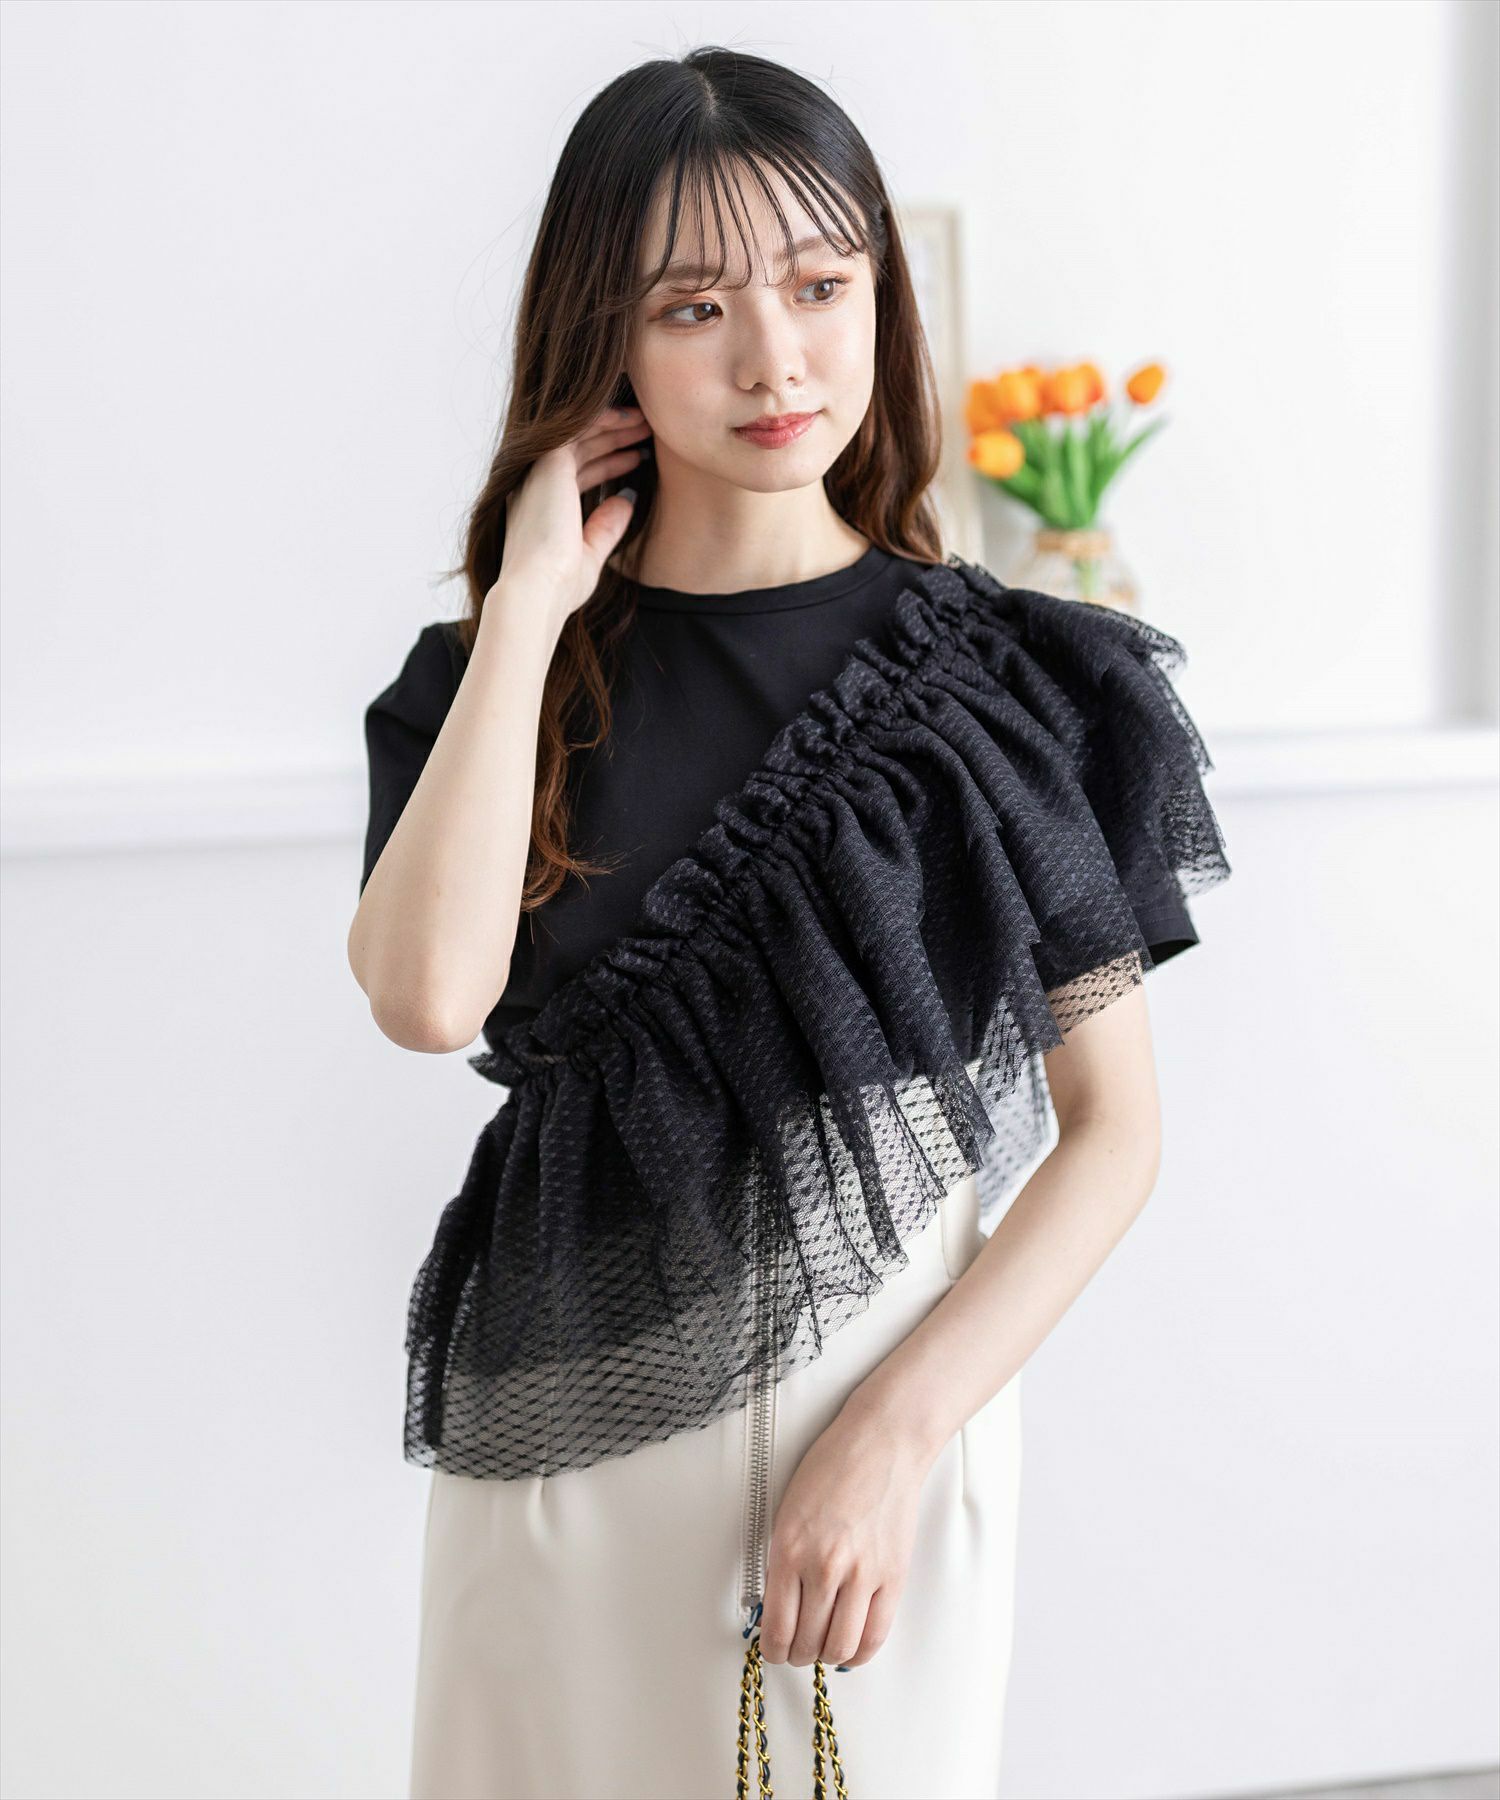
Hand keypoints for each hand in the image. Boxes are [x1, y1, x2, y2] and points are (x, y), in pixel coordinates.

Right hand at [494, 403, 652, 622]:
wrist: (538, 589)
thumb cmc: (560, 585)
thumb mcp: (590, 553)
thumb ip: (606, 526)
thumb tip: (626, 500)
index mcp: (540, 507)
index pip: (577, 474)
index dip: (609, 463)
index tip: (637, 458)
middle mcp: (535, 484)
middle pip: (580, 450)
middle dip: (615, 439)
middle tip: (646, 432)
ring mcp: (538, 471)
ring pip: (580, 435)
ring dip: (614, 427)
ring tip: (646, 423)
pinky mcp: (547, 461)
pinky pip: (577, 427)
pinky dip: (603, 419)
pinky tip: (630, 419)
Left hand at [755, 1400, 932, 1671]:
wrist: (882, 1443)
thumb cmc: (833, 1467)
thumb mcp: (788, 1511)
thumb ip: (781, 1560)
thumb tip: (778, 1609)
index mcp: (789, 1549)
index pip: (776, 1628)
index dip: (772, 1650)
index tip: (773, 1649)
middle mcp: (824, 1567)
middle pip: (806, 1643)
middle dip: (797, 1654)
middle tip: (796, 1648)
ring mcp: (861, 1575)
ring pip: (839, 1648)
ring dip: (826, 1656)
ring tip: (822, 1646)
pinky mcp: (892, 1577)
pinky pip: (875, 1636)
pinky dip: (859, 1653)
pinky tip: (850, 1648)